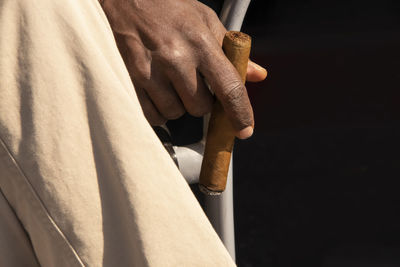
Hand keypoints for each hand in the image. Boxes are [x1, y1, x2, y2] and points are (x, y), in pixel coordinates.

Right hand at [101, 0, 266, 138]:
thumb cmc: (169, 7)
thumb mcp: (206, 20)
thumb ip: (232, 51)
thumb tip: (257, 74)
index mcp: (200, 43)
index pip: (228, 88)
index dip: (240, 114)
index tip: (245, 130)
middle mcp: (176, 58)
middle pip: (200, 108)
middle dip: (201, 102)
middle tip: (193, 83)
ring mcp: (151, 71)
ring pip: (176, 113)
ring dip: (179, 105)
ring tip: (172, 82)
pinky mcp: (131, 80)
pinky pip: (153, 115)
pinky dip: (159, 110)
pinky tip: (158, 91)